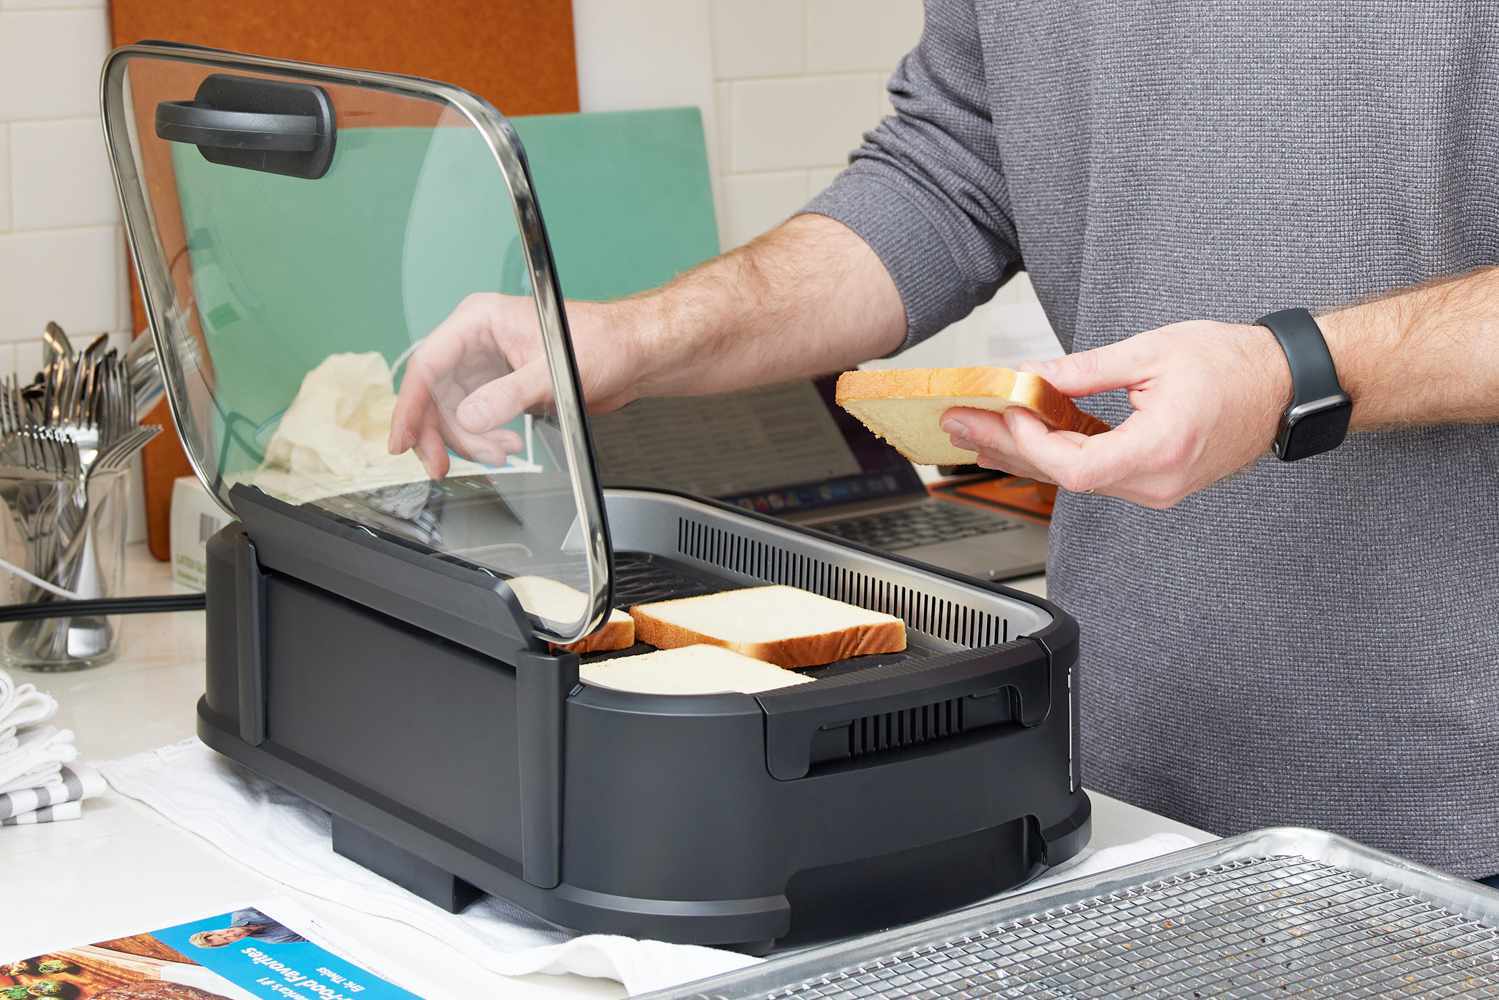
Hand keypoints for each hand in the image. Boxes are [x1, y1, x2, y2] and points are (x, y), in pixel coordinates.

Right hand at [387, 293, 652, 477]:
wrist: (633, 355)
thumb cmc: (603, 342)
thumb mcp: (552, 372)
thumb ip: (508, 395)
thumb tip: (469, 417)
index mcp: (479, 321)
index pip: (428, 364)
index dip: (410, 406)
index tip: (402, 441)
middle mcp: (477, 340)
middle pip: (435, 393)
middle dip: (441, 433)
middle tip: (442, 467)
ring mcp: (488, 364)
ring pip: (455, 411)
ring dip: (471, 440)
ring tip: (501, 452)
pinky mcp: (502, 385)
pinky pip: (477, 418)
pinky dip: (486, 438)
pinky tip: (506, 447)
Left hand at [940, 321, 1292, 508]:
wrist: (1284, 385)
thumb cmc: (1234, 365)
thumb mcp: (1152, 353)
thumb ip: (1087, 370)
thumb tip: (1037, 376)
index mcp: (1160, 450)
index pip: (1074, 466)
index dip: (1032, 443)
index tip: (1008, 409)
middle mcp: (1156, 482)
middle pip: (1064, 476)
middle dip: (1007, 448)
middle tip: (961, 425)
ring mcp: (1155, 487)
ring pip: (1075, 477)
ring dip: (1025, 453)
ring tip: (978, 430)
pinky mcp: (1153, 480)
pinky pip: (1095, 471)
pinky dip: (1058, 452)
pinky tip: (1024, 436)